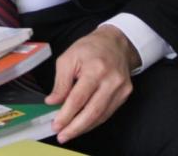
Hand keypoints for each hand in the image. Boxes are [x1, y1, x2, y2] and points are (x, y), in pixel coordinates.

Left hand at [45, 25, 139, 143]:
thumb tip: (53, 102)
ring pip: (101, 115)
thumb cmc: (89, 48)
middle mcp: (111, 81)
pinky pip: (108, 112)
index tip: (56, 124)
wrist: (115, 42)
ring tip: (70, 133)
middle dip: (75, 127)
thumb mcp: (68, 58)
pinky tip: (83, 125)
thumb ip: (61, 82)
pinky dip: (94, 121)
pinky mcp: (125, 94)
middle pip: (92, 111)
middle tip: (62, 135)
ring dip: (84, 127)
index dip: (66, 114)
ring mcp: (121, 89)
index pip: (78, 98)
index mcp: (95, 69)